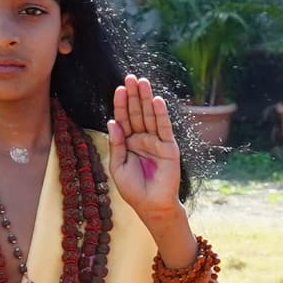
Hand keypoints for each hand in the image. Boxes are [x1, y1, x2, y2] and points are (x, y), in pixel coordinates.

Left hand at [108, 76, 186, 226]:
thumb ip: (117, 144)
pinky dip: (160, 114)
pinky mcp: (169, 147)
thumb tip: (112, 122)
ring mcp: (156, 141)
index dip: (121, 104)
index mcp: (129, 142)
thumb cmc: (134, 189)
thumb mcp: (118, 166)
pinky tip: (157, 101)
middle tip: (131, 77)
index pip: (124, 119)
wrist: (151, 205)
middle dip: (134, 95)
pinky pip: (164, 128)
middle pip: (137, 113)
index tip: (119, 88)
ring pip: (150, 116)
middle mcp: (142, 139)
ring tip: (143, 81)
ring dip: (146, 98)